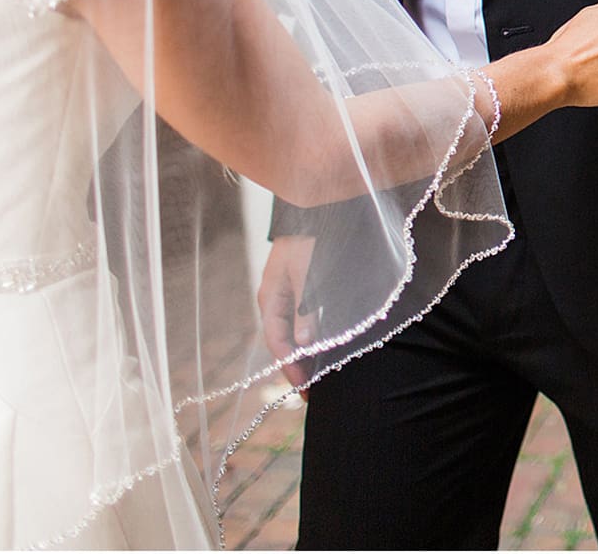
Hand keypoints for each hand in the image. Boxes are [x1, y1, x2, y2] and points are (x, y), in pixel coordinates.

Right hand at [257, 235, 315, 390]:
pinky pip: (304, 321)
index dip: (292, 368)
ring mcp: (289, 294)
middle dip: (299, 367)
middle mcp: (277, 299)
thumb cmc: (313, 236)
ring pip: (295, 334)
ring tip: (321, 377)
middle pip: (285, 342)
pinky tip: (325, 348)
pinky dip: (313, 338)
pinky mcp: (303, 288)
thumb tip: (305, 343)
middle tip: (314, 393)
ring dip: (307, 355)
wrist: (320, 204)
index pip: (278, 343)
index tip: (306, 388)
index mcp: (271, 298)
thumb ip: (307, 307)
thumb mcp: (309, 272)